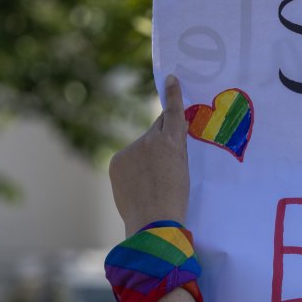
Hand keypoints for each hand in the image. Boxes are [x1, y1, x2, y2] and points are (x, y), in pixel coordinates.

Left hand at [109, 75, 189, 236]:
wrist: (153, 223)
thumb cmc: (175, 202)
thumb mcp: (184, 171)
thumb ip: (175, 151)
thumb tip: (164, 140)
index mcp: (172, 143)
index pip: (173, 113)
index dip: (173, 95)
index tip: (170, 78)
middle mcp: (149, 140)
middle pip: (157, 129)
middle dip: (162, 134)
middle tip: (168, 151)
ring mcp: (131, 150)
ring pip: (142, 147)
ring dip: (147, 157)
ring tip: (154, 183)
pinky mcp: (117, 161)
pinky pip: (128, 159)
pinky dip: (134, 169)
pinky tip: (140, 187)